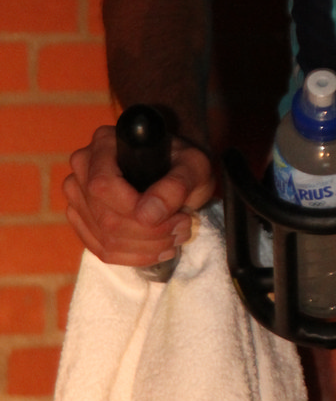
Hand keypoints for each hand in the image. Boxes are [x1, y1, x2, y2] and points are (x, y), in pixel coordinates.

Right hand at [63, 125, 217, 266]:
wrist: (175, 172)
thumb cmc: (183, 164)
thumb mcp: (194, 167)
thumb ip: (176, 185)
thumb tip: (148, 215)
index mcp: (104, 143)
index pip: (103, 186)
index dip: (135, 209)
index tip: (177, 216)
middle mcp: (83, 168)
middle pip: (105, 218)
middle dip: (150, 233)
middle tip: (184, 226)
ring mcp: (78, 196)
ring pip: (104, 239)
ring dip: (147, 248)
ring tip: (176, 236)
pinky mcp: (82, 221)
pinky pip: (101, 251)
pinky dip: (135, 257)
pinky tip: (159, 248)